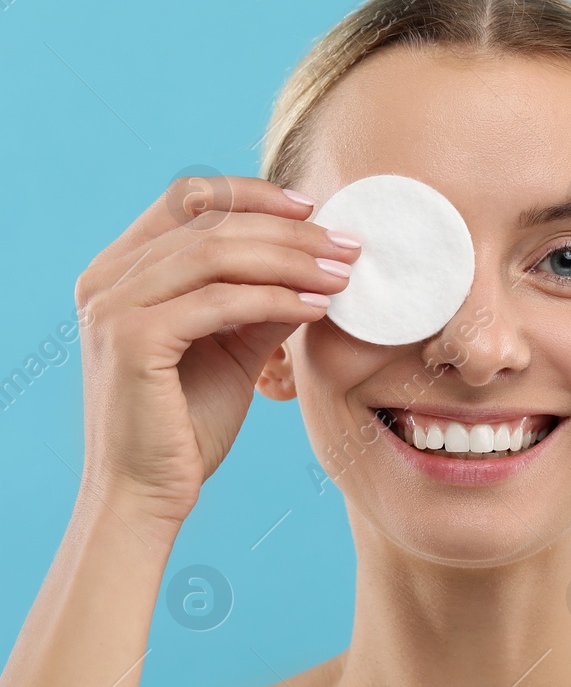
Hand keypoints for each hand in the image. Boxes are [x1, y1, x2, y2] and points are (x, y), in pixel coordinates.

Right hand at [73, 175, 359, 524]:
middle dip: (290, 230)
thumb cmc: (188, 423)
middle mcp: (106, 278)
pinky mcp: (131, 339)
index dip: (253, 194)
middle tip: (349, 245)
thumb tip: (318, 263)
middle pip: (211, 222)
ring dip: (292, 260)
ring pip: (218, 254)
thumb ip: (263, 301)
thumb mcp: (233, 346)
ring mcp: (112, 305)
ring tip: (342, 275)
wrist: (147, 492)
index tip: (314, 210)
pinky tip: (317, 308)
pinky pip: (219, 301)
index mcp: (120, 270)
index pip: (187, 199)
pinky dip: (275, 298)